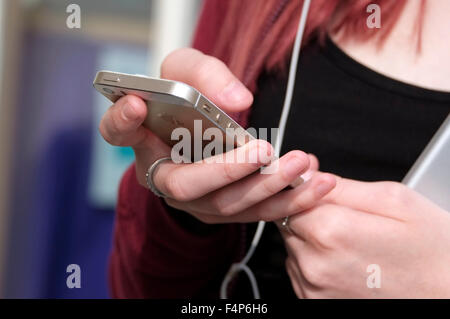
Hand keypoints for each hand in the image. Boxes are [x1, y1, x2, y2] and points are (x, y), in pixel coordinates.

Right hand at [99, 48, 336, 223]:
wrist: (203, 128)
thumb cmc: (189, 96)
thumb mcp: (191, 70)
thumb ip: (206, 75)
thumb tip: (237, 101)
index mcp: (143, 137)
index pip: (117, 132)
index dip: (121, 122)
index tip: (136, 104)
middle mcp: (163, 175)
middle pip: (185, 185)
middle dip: (227, 171)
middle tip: (263, 149)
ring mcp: (195, 199)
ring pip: (227, 206)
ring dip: (268, 187)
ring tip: (303, 163)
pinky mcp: (226, 208)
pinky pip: (256, 212)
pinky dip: (289, 200)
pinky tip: (318, 183)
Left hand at [280, 176, 449, 297]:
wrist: (448, 297)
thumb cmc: (432, 252)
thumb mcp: (395, 201)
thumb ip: (343, 185)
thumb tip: (308, 174)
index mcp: (332, 232)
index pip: (290, 197)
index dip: (304, 188)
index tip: (318, 186)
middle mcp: (315, 264)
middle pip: (288, 222)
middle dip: (309, 212)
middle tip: (344, 215)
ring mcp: (313, 289)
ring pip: (293, 246)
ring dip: (312, 238)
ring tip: (352, 243)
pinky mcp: (314, 304)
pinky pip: (299, 271)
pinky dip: (315, 261)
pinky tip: (347, 262)